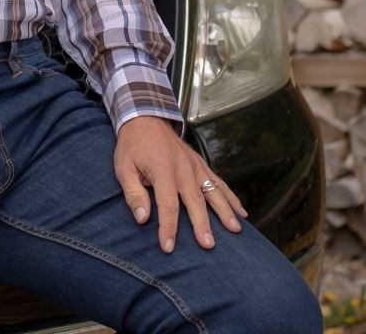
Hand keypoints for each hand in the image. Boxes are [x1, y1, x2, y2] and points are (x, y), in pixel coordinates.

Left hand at [113, 115, 246, 253]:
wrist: (144, 118)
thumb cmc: (132, 146)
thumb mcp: (123, 167)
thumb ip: (133, 193)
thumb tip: (142, 219)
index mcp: (162, 170)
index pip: (167, 204)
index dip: (168, 227)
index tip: (168, 247)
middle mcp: (182, 168)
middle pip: (195, 200)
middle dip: (202, 224)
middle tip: (208, 245)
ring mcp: (194, 165)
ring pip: (213, 191)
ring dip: (225, 211)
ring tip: (235, 229)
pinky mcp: (200, 164)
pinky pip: (218, 181)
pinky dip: (231, 197)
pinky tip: (242, 212)